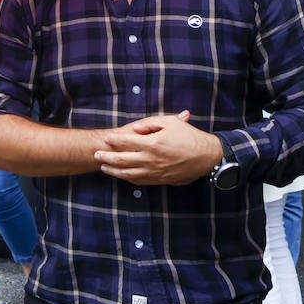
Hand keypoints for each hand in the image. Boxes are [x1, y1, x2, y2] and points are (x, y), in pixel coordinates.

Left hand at [93, 110, 222, 185]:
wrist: (206, 156)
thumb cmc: (189, 136)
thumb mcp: (170, 122)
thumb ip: (150, 123)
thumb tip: (134, 128)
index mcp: (153, 143)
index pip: (127, 141)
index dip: (114, 140)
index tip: (106, 139)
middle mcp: (152, 159)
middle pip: (123, 159)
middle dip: (107, 157)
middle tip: (96, 155)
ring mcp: (155, 172)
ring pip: (129, 173)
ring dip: (114, 170)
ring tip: (103, 167)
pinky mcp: (160, 180)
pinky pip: (140, 181)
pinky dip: (128, 178)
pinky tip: (121, 175)